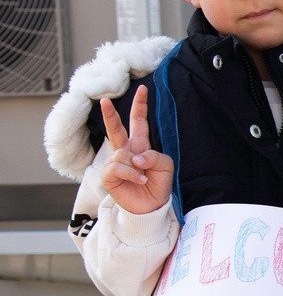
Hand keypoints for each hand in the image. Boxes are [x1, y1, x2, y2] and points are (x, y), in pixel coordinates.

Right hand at [99, 86, 174, 215]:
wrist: (151, 207)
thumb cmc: (158, 185)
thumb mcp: (165, 165)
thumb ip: (153, 155)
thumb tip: (133, 156)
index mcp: (140, 146)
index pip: (138, 122)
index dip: (140, 106)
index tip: (142, 89)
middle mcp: (125, 152)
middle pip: (116, 129)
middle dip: (110, 115)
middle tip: (104, 100)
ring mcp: (115, 163)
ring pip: (123, 154)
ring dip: (137, 166)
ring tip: (144, 178)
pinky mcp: (108, 176)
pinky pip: (118, 167)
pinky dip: (132, 174)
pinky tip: (139, 180)